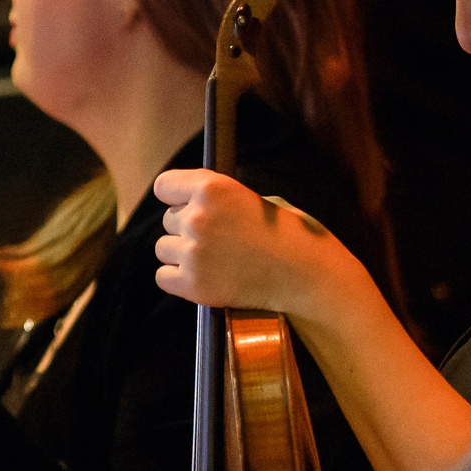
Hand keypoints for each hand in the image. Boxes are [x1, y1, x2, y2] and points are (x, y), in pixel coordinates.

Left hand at [153, 169, 372, 331]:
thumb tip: (187, 204)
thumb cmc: (290, 236)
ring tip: (217, 260)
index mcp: (213, 187)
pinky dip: (180, 280)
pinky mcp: (192, 284)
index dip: (176, 196)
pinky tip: (208, 277)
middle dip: (187, 228)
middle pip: (168, 220)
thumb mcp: (256, 200)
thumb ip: (219, 200)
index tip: (188, 206)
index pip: (164, 186)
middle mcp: (198, 217)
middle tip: (221, 240)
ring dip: (183, 254)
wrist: (306, 276)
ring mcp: (193, 252)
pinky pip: (163, 277)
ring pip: (164, 249)